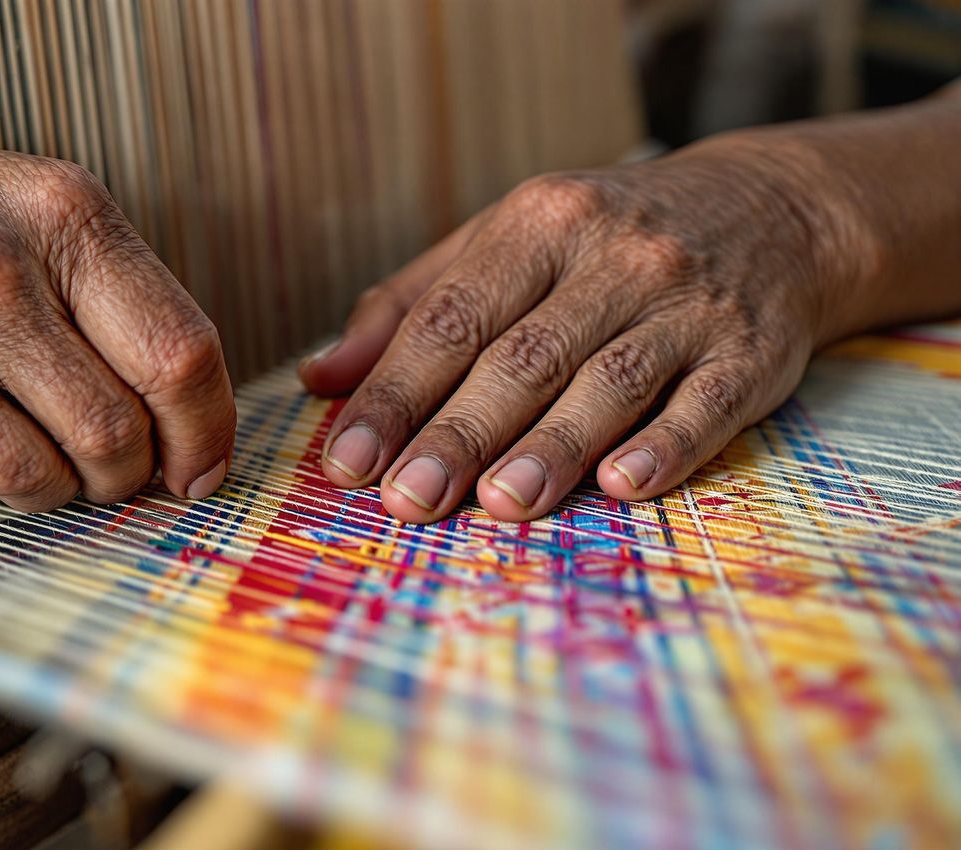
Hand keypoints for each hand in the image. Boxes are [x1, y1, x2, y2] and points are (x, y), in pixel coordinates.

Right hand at [0, 129, 234, 510]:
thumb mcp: (30, 215)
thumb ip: (115, 295)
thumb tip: (193, 410)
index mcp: (70, 211)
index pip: (186, 338)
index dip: (213, 419)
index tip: (207, 459)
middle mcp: (20, 263)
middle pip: (154, 397)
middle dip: (172, 460)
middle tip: (156, 477)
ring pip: (98, 448)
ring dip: (102, 479)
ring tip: (75, 460)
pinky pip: (24, 477)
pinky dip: (42, 489)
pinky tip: (22, 461)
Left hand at [300, 135, 873, 522]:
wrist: (767, 211)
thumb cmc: (604, 240)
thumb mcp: (504, 242)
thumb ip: (410, 306)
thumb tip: (321, 379)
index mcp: (539, 223)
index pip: (452, 317)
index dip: (396, 392)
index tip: (348, 459)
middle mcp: (613, 256)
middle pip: (523, 357)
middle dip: (461, 432)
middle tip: (409, 498)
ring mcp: (688, 303)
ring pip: (609, 381)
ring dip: (552, 446)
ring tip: (500, 503)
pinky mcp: (751, 350)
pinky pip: (707, 402)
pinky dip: (666, 444)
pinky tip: (621, 484)